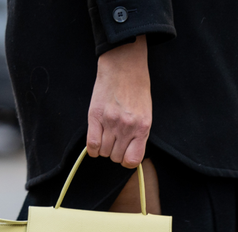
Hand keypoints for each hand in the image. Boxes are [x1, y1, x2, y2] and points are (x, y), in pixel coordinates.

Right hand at [87, 36, 150, 167]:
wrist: (124, 65)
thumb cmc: (136, 88)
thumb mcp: (145, 113)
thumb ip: (138, 134)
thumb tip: (129, 154)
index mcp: (142, 127)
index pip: (133, 160)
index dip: (127, 160)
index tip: (125, 154)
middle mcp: (127, 127)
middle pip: (116, 157)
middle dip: (115, 152)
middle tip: (115, 140)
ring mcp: (110, 122)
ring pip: (103, 152)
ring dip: (103, 148)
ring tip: (106, 135)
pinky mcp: (95, 116)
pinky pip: (91, 144)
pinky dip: (92, 148)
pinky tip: (96, 139)